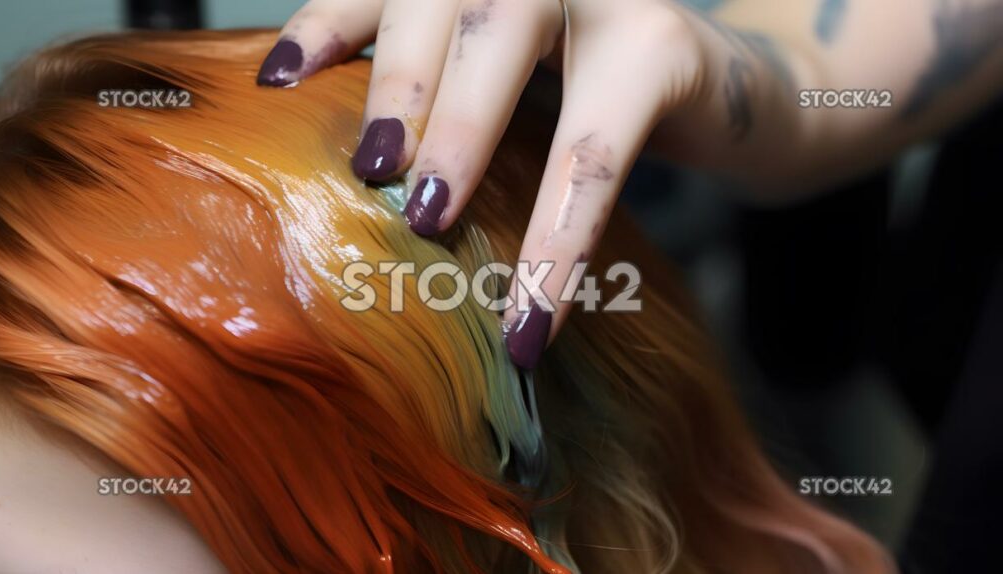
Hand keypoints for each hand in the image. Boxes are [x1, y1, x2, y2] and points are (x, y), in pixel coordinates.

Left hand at [259, 0, 710, 368]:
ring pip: (508, 39)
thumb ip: (451, 96)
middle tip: (369, 170)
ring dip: (459, 128)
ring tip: (430, 217)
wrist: (728, 95)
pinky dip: (560, 233)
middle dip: (399, 81)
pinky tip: (534, 311)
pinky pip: (597, 147)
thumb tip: (363, 180)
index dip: (332, 24)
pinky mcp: (663, 49)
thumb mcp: (515, 87)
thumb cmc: (596, 98)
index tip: (280, 84)